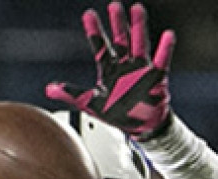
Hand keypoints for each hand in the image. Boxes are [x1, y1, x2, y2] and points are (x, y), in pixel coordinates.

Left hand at [46, 2, 175, 139]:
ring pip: (139, 43)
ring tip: (137, 9)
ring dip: (138, 27)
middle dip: (117, 23)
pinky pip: (161, 61)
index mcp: (109, 69)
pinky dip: (165, 49)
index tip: (88, 14)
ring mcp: (140, 69)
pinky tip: (168, 35)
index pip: (100, 46)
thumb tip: (49, 88)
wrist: (141, 127)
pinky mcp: (156, 77)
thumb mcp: (90, 104)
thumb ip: (71, 94)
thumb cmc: (118, 114)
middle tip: (114, 6)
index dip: (94, 31)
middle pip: (120, 39)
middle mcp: (125, 65)